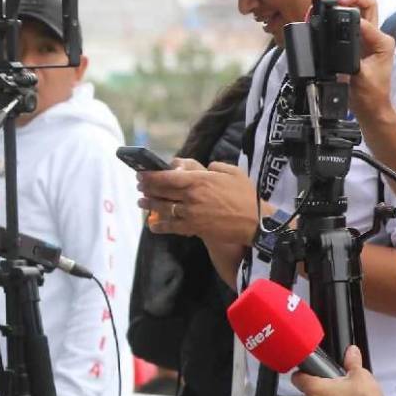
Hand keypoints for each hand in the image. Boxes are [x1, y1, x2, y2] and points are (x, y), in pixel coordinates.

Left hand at [138, 158, 260, 245]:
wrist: (255, 221)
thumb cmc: (246, 195)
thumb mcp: (232, 172)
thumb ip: (213, 167)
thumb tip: (202, 167)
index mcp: (200, 180)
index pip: (168, 176)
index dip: (151, 175)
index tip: (142, 174)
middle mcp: (191, 196)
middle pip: (162, 191)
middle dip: (147, 188)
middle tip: (140, 186)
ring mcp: (190, 213)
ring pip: (164, 208)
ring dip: (149, 205)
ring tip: (141, 202)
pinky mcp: (194, 228)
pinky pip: (172, 227)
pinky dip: (160, 225)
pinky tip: (152, 224)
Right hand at [333, 0, 395, 125]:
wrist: (370, 108)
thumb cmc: (369, 95)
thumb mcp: (359, 74)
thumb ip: (351, 54)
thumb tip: (340, 36)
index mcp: (382, 42)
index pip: (365, 18)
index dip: (349, 12)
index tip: (335, 9)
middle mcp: (377, 38)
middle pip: (367, 6)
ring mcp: (367, 41)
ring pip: (359, 13)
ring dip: (345, 5)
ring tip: (329, 5)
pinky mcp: (357, 46)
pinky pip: (349, 26)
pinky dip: (338, 19)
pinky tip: (327, 19)